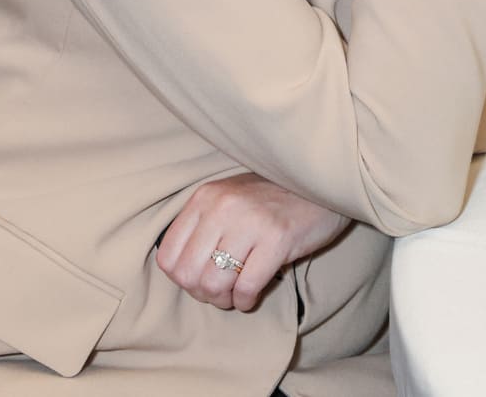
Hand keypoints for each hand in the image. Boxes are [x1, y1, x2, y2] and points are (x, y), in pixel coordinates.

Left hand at [156, 173, 349, 311]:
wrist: (318, 184)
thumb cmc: (269, 199)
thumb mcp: (227, 200)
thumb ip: (201, 227)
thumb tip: (180, 273)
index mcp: (204, 197)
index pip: (167, 256)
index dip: (182, 280)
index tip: (201, 279)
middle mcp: (222, 206)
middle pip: (188, 276)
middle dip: (203, 295)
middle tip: (222, 291)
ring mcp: (249, 221)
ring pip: (214, 284)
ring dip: (225, 300)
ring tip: (237, 294)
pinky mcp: (277, 238)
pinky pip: (247, 287)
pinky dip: (246, 300)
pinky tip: (253, 294)